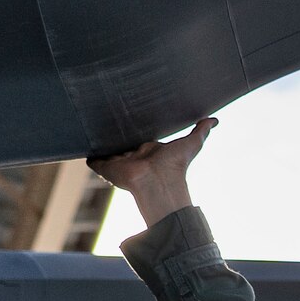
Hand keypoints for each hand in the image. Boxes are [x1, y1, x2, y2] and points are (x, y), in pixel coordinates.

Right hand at [88, 117, 216, 226]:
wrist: (157, 180)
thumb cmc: (175, 165)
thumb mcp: (192, 144)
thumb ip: (201, 132)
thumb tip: (215, 120)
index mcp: (149, 152)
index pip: (140, 142)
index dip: (136, 133)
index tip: (131, 120)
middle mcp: (133, 157)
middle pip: (123, 146)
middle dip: (117, 137)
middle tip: (109, 123)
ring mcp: (119, 163)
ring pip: (108, 153)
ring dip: (102, 145)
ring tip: (91, 131)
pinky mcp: (107, 168)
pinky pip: (95, 161)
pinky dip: (90, 156)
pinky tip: (84, 146)